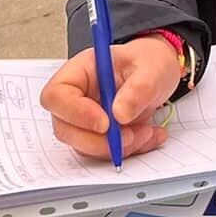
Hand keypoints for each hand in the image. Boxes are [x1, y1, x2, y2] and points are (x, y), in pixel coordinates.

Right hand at [39, 37, 181, 159]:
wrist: (158, 75)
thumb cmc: (148, 63)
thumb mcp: (151, 69)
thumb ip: (139, 88)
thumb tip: (120, 114)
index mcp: (80, 72)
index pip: (57, 95)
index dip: (75, 113)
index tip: (105, 123)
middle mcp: (76, 97)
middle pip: (64, 128)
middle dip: (98, 141)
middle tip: (129, 136)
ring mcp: (84, 120)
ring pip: (84, 147)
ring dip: (116, 148)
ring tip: (146, 132)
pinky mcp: (97, 136)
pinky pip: (103, 153)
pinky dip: (127, 151)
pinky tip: (149, 136)